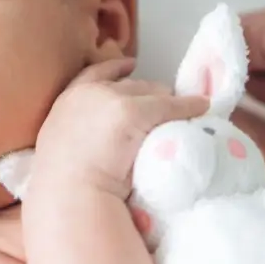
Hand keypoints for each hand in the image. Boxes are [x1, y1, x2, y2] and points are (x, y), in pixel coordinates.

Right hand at [31, 58, 208, 200]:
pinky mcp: (135, 112)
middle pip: (130, 84)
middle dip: (149, 94)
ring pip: (151, 92)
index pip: (94, 74)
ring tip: (182, 113)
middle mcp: (88, 94)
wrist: (69, 197)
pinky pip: (170, 105)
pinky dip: (188, 106)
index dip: (115, 69)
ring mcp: (111, 100)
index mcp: (68, 102)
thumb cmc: (67, 188)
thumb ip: (80, 136)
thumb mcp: (63, 152)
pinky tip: (201, 107)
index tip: (130, 66)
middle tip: (165, 107)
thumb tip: (104, 139)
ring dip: (166, 103)